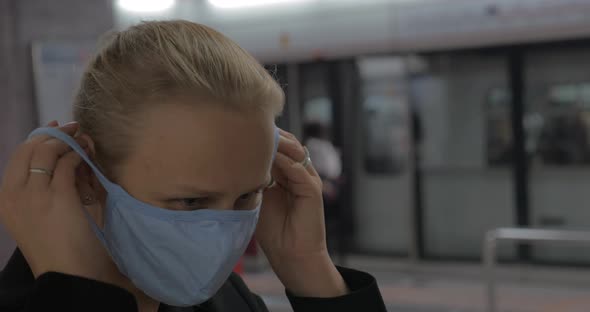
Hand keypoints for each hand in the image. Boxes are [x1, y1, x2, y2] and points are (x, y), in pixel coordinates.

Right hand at [0, 121, 124, 286]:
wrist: (67, 272)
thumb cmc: (58, 246)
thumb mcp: (41, 214)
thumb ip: (44, 187)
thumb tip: (63, 156)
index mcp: (6, 197)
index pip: (18, 155)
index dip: (37, 137)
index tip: (55, 128)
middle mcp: (14, 193)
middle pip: (29, 148)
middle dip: (53, 134)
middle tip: (74, 128)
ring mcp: (34, 194)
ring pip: (47, 151)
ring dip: (68, 141)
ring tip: (84, 140)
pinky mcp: (57, 196)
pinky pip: (66, 163)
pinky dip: (78, 154)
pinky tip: (87, 155)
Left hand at [256, 129, 347, 297]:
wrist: (292, 255)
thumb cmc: (273, 230)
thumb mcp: (258, 197)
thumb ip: (253, 178)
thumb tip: (235, 159)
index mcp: (287, 173)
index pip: (278, 147)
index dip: (263, 138)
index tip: (241, 130)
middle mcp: (300, 173)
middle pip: (288, 143)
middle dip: (271, 135)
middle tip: (248, 127)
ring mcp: (308, 179)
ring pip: (295, 151)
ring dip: (278, 143)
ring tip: (259, 137)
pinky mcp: (313, 190)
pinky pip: (299, 169)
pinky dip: (285, 161)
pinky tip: (268, 157)